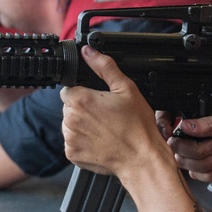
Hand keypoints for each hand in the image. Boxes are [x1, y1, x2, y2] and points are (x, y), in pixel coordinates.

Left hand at [61, 46, 170, 178]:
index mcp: (80, 100)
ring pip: (70, 125)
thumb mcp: (126, 89)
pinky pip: (73, 143)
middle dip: (83, 109)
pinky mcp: (72, 154)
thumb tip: (89, 51)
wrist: (142, 159)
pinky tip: (101, 141)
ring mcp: (70, 138)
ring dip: (82, 126)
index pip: (69, 89)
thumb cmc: (137, 126)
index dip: (85, 93)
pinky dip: (83, 142)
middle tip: (106, 116)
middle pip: (69, 107)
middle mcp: (70, 119)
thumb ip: (105, 66)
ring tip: (105, 130)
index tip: (99, 101)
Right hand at [167, 106, 211, 184]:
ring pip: (183, 161)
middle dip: (196, 151)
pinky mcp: (200, 168)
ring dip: (205, 164)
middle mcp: (194, 132)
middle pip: (175, 144)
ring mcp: (196, 151)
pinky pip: (193, 174)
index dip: (163, 124)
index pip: (170, 114)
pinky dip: (210, 174)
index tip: (169, 133)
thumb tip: (186, 125)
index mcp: (200, 114)